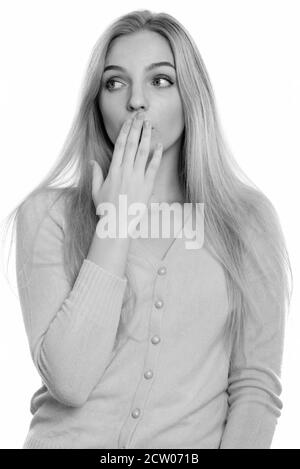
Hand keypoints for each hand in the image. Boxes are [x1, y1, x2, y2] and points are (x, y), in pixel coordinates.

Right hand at [90, 111, 162, 237]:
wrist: (117, 224)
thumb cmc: (106, 209)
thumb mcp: (96, 191)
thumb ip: (96, 175)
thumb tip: (92, 162)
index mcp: (113, 170)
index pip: (120, 145)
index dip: (125, 131)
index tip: (129, 120)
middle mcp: (125, 171)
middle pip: (132, 144)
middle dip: (136, 128)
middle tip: (141, 115)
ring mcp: (137, 178)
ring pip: (142, 152)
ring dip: (146, 136)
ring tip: (150, 124)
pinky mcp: (147, 186)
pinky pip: (153, 167)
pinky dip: (156, 155)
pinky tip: (159, 145)